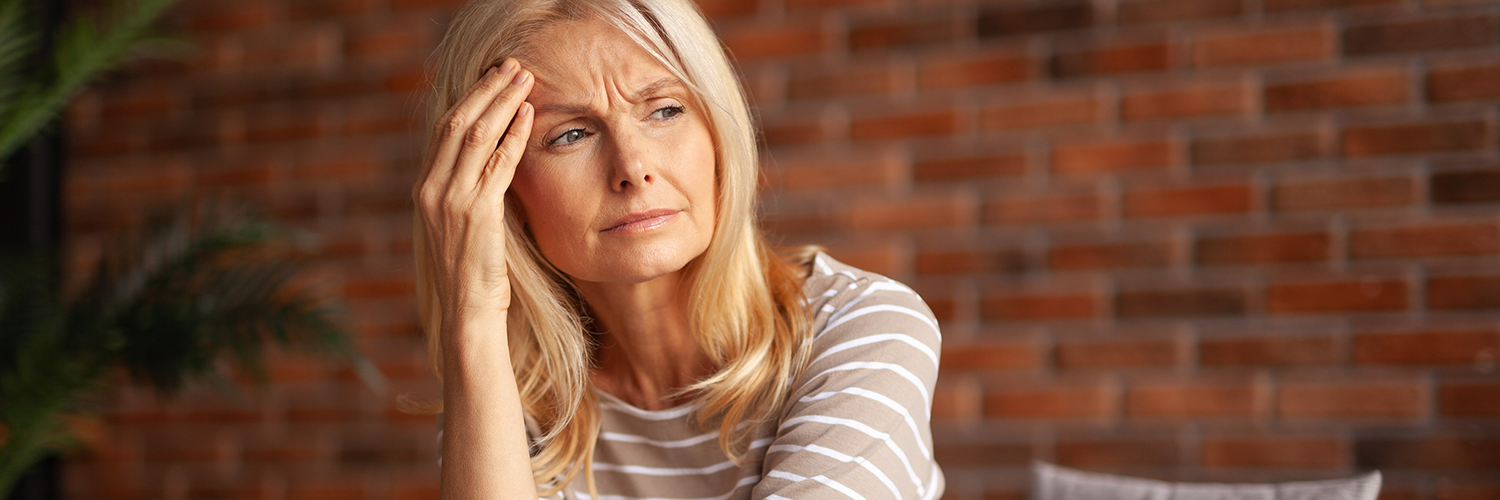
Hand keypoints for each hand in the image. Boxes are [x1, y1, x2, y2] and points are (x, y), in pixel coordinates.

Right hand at [414, 58, 534, 327]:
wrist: (468, 311)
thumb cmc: (473, 270)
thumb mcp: (463, 223)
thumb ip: (470, 190)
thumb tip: (494, 159)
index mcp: (426, 188)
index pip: (445, 129)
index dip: (471, 98)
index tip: (493, 77)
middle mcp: (432, 189)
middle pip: (456, 123)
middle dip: (486, 89)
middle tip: (512, 66)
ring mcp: (450, 201)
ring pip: (474, 136)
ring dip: (502, 103)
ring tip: (524, 80)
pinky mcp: (475, 214)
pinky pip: (496, 165)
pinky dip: (512, 137)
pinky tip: (527, 117)